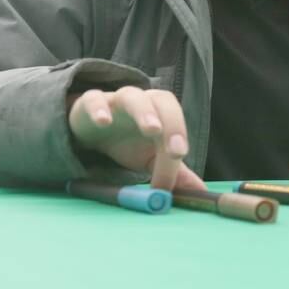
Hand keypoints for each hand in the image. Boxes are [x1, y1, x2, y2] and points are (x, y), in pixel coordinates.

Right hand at [68, 86, 205, 190]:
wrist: (90, 129)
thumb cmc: (127, 141)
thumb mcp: (150, 159)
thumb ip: (174, 173)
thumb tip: (200, 193)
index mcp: (160, 112)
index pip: (174, 118)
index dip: (179, 133)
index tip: (180, 155)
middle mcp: (142, 101)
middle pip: (161, 100)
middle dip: (171, 121)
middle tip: (174, 148)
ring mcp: (115, 100)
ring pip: (131, 96)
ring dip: (144, 111)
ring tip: (152, 129)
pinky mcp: (88, 103)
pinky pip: (93, 100)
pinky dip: (98, 108)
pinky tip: (103, 122)